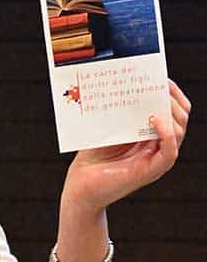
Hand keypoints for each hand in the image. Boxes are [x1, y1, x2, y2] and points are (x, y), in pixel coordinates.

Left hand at [62, 79, 190, 214]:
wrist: (80, 184)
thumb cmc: (92, 155)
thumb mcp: (108, 126)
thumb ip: (121, 109)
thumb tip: (127, 80)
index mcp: (151, 132)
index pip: (174, 108)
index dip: (171, 91)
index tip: (159, 76)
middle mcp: (158, 145)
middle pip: (180, 116)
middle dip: (172, 97)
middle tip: (156, 84)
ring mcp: (156, 158)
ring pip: (179, 131)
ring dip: (170, 112)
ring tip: (154, 101)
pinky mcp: (151, 171)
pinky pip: (170, 151)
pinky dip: (167, 134)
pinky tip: (156, 120)